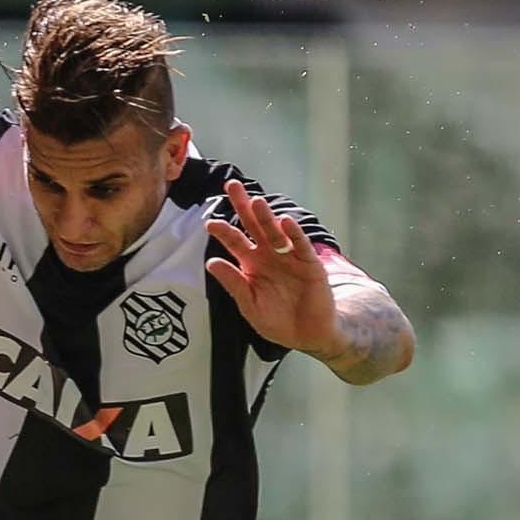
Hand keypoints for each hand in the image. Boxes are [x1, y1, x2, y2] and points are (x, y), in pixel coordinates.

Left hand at [205, 178, 337, 356]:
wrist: (308, 334)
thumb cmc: (277, 321)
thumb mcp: (249, 305)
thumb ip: (233, 284)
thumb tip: (210, 263)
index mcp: (251, 264)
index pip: (235, 241)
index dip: (223, 231)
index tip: (209, 222)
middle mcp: (269, 254)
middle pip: (254, 225)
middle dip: (243, 206)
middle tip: (232, 185)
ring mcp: (290, 256)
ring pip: (276, 232)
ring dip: (266, 217)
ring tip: (256, 202)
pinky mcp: (310, 263)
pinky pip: (301, 245)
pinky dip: (294, 233)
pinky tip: (285, 222)